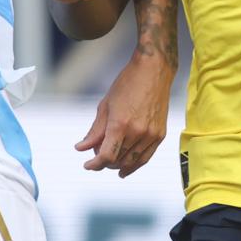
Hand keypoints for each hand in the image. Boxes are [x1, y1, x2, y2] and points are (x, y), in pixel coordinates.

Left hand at [77, 55, 170, 177]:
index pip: (106, 156)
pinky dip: (134, 165)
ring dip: (118, 165)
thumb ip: (94, 131)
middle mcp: (137, 132)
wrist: (153, 71)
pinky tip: (125, 168)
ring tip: (110, 163)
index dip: (94, 164)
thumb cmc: (127, 84)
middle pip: (118, 160)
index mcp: (120, 124)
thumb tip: (81, 148)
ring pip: (132, 162)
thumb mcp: (105, 106)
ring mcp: (151, 135)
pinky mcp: (160, 135)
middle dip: (104, 163)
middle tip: (97, 157)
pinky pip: (146, 157)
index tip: (87, 165)